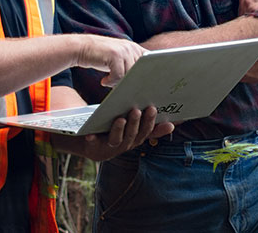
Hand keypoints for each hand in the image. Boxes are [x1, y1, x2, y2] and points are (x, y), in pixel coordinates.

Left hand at [51, 106, 174, 161]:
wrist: (84, 138)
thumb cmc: (111, 127)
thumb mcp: (129, 124)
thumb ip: (149, 126)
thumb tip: (173, 124)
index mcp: (134, 140)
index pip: (145, 132)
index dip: (150, 122)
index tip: (153, 108)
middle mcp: (123, 147)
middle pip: (132, 136)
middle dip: (136, 123)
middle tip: (137, 109)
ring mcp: (108, 150)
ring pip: (117, 141)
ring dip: (119, 130)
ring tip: (120, 118)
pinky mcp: (93, 150)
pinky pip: (93, 145)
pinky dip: (93, 140)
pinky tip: (91, 134)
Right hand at [74, 35, 145, 86]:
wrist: (81, 48)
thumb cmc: (101, 57)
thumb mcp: (120, 59)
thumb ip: (132, 65)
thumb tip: (145, 84)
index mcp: (136, 49)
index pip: (151, 63)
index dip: (149, 75)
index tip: (144, 85)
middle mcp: (132, 47)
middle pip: (140, 73)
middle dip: (131, 82)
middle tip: (119, 85)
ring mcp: (124, 50)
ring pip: (130, 76)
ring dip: (118, 82)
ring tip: (109, 81)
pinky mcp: (115, 55)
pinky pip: (119, 76)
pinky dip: (111, 82)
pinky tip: (104, 81)